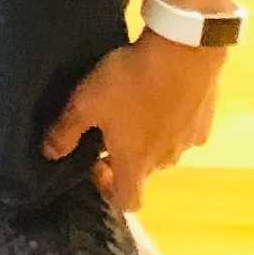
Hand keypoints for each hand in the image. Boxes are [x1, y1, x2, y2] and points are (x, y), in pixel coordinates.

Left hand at [43, 33, 225, 208]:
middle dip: (124, 155)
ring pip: (164, 150)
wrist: (182, 54)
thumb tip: (49, 154)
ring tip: (132, 104)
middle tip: (107, 125)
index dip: (108, 189)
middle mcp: (166, 160)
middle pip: (144, 171)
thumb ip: (65, 131)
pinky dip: (170, 120)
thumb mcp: (85, 103)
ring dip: (147, 137)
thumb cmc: (128, 83)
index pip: (128, 200)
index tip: (95, 162)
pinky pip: (182, 130)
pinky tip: (159, 93)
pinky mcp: (204, 122)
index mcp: (136, 162)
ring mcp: (189, 142)